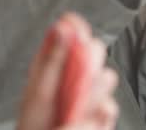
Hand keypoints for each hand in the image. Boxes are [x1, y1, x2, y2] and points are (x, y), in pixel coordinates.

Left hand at [16, 13, 118, 129]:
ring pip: (107, 77)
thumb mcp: (40, 89)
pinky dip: (99, 114)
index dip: (75, 26)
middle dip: (90, 61)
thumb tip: (62, 27)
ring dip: (93, 92)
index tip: (76, 27)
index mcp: (54, 64)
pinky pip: (110, 106)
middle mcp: (75, 75)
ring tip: (75, 107)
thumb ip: (53, 59)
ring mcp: (90, 93)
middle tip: (76, 77)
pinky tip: (84, 119)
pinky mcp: (100, 113)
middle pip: (95, 50)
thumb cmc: (34, 124)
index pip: (69, 34)